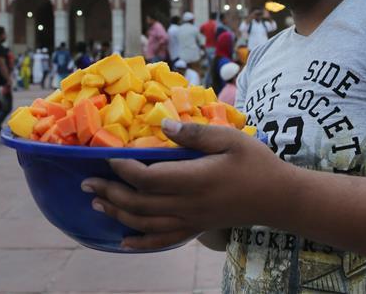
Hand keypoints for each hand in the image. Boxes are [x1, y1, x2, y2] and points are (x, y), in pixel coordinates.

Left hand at [81, 120, 284, 250]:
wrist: (279, 198)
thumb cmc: (256, 163)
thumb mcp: (229, 138)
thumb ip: (194, 133)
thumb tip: (163, 122)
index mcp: (193, 180)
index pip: (147, 178)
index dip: (122, 168)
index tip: (107, 156)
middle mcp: (187, 205)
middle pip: (138, 203)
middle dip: (109, 193)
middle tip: (85, 183)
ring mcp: (191, 220)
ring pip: (145, 224)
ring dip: (118, 214)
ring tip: (97, 203)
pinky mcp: (196, 228)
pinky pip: (163, 241)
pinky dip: (140, 243)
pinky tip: (123, 242)